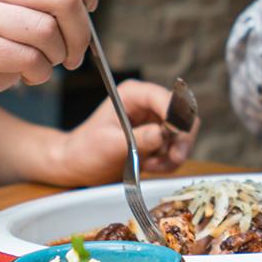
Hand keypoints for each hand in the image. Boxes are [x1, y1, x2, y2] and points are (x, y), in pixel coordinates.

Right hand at [0, 0, 101, 127]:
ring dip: (58, 56)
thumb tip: (87, 0)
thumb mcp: (9, 22)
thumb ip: (41, 6)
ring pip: (46, 28)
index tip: (87, 8)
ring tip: (46, 67)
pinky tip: (29, 77)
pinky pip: (24, 57)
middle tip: (74, 55)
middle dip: (82, 31)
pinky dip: (38, 73)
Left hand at [55, 79, 199, 186]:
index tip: (175, 136)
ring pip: (183, 134)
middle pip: (182, 114)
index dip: (175, 115)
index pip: (165, 98)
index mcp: (134, 95)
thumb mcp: (109, 145)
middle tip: (174, 157)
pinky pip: (176, 148)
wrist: (78, 165)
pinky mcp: (157, 138)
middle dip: (181, 138)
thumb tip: (162, 134)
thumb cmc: (86, 150)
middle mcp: (148, 104)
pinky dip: (169, 161)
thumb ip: (138, 139)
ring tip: (152, 165)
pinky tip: (150, 166)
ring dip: (174, 153)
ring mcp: (154, 121)